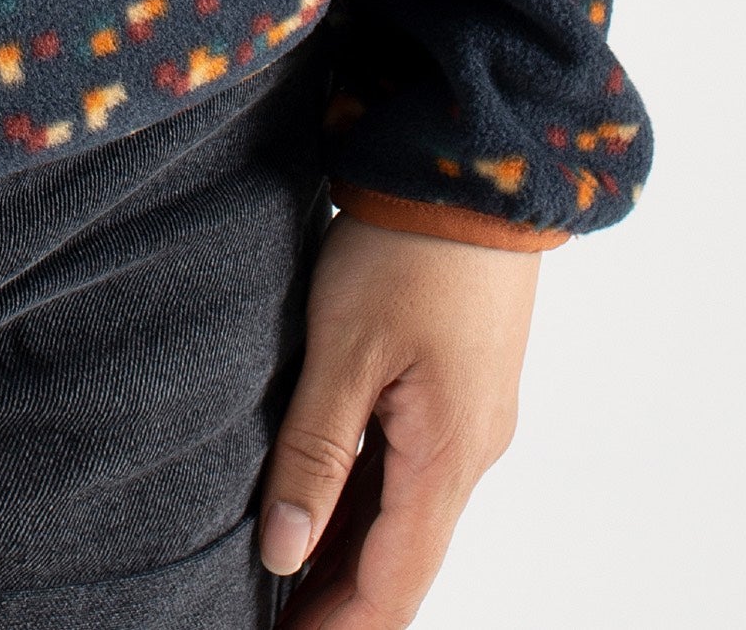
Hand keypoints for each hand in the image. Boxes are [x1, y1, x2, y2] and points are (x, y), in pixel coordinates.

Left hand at [257, 213, 539, 623]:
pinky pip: (414, 472)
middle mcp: (471, 453)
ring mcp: (471, 420)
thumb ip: (314, 454)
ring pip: (408, 518)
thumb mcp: (344, 348)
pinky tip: (324, 508)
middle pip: (402, 561)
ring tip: (284, 580)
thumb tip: (283, 553)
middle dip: (342, 605)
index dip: (337, 628)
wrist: (473, 164)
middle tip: (272, 623)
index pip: (392, 583)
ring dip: (352, 556)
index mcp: (448, 456)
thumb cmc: (407, 246)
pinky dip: (369, 504)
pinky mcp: (460, 387)